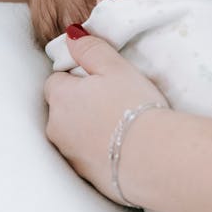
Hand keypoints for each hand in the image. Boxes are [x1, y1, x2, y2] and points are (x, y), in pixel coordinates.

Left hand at [45, 30, 166, 203]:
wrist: (155, 159)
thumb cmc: (136, 107)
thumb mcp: (116, 68)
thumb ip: (90, 49)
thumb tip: (71, 35)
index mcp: (61, 97)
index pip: (56, 81)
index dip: (78, 78)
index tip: (102, 81)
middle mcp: (57, 128)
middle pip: (63, 109)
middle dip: (81, 104)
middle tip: (115, 100)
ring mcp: (70, 155)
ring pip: (74, 133)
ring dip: (90, 128)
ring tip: (123, 125)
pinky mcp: (86, 176)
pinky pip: (88, 156)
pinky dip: (100, 150)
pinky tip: (124, 147)